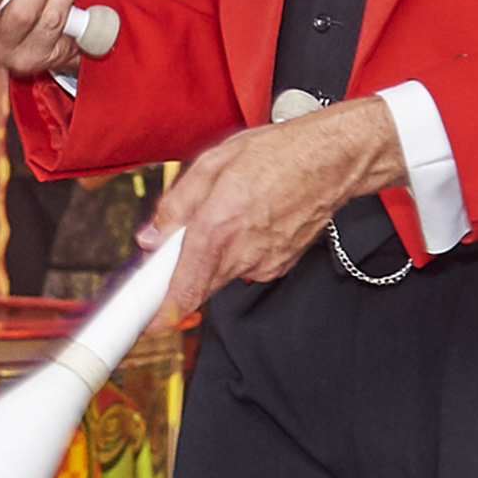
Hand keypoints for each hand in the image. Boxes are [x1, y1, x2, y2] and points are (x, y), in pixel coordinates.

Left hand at [141, 100, 406, 313]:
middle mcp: (240, 254)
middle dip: (184, 269)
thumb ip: (175, 204)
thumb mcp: (212, 163)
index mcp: (216, 229)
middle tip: (184, 239)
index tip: (146, 323)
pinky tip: (251, 219)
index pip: (181, 291)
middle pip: (198, 284)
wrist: (331, 160)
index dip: (159, 313)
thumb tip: (153, 235)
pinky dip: (239, 250)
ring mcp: (263, 263)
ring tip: (230, 212)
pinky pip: (246, 266)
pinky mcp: (279, 265)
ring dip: (214, 253)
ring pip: (221, 273)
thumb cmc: (278, 154)